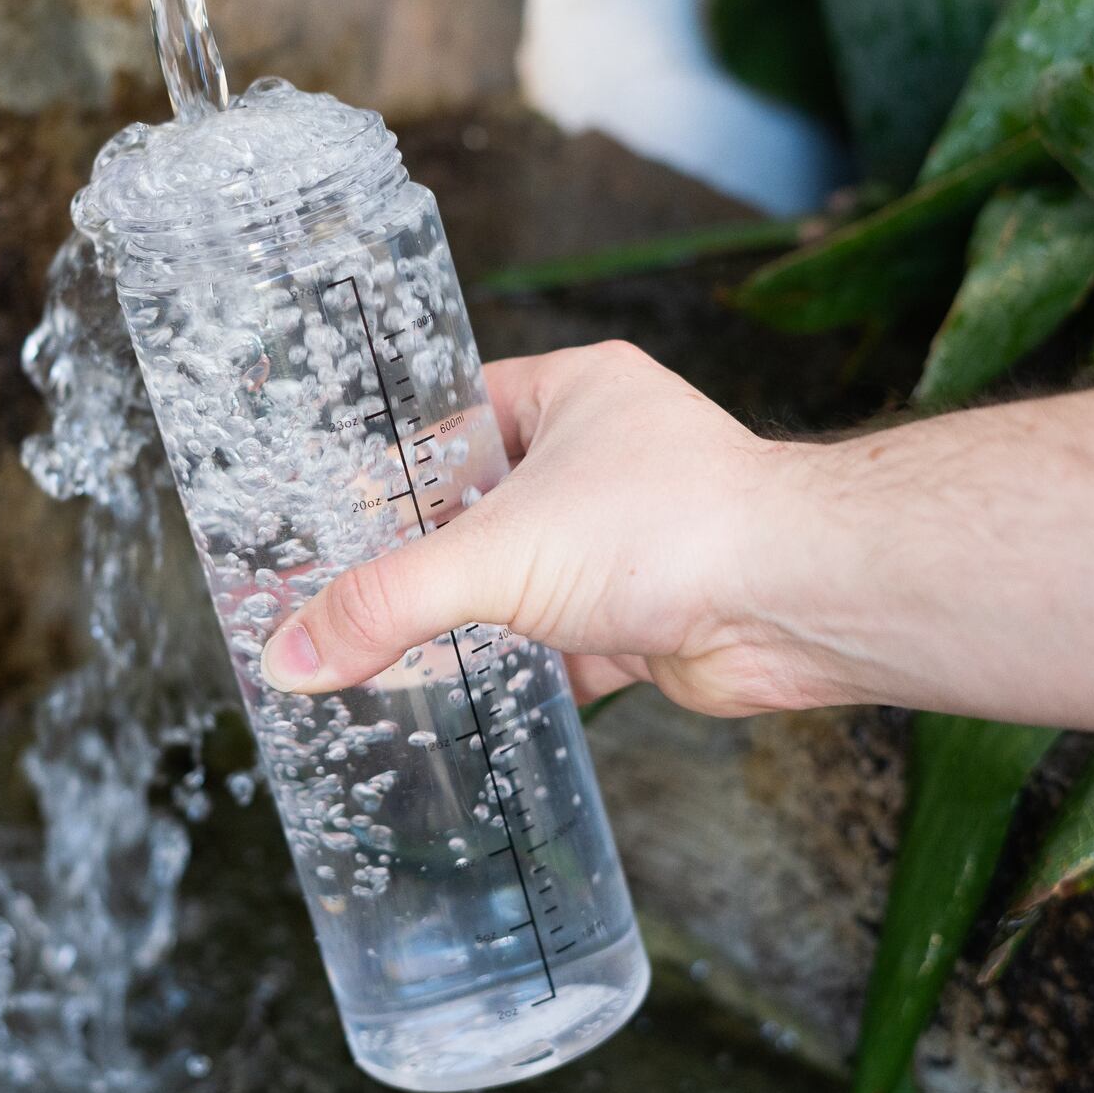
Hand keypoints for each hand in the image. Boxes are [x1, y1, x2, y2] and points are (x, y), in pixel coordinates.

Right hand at [259, 341, 845, 716]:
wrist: (799, 605)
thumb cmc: (677, 529)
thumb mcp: (497, 557)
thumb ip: (388, 605)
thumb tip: (294, 654)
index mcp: (571, 393)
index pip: (451, 416)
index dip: (388, 463)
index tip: (327, 509)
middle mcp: (602, 458)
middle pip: (479, 506)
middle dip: (419, 553)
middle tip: (338, 588)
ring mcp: (628, 537)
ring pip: (521, 578)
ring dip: (467, 616)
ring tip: (380, 648)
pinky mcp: (646, 614)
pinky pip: (559, 641)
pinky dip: (516, 670)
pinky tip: (459, 699)